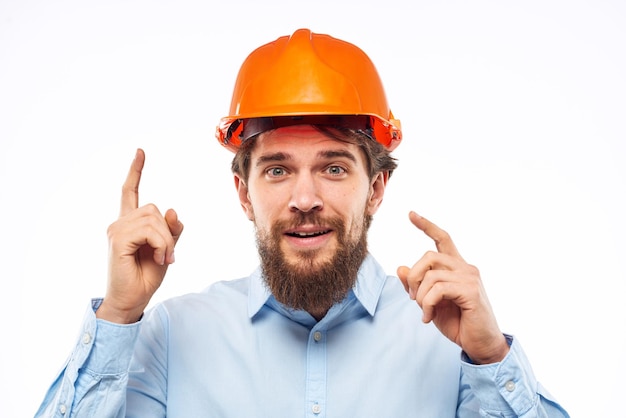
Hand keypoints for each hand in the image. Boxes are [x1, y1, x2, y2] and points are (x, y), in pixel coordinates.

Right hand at [97, 149, 183, 323]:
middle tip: (167, 255)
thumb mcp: (166, 250)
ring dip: (166, 241)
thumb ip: (170, 230)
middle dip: (168, 232)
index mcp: (130, 224)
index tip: (140, 152)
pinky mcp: (118, 238)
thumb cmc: (146, 276)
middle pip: (154, 209)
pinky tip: (158, 259)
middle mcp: (120, 222)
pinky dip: (161, 245)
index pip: (130, 192)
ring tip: (162, 258)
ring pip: (154, 219)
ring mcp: (117, 229)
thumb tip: (171, 210)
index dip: (136, 171)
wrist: (132, 300)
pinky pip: (150, 231)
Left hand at [397, 211, 507, 363]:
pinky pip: (438, 289)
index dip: (426, 225)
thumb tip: (400, 267)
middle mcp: (465, 268)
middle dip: (413, 276)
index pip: (442, 239)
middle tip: (413, 298)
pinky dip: (427, 304)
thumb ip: (416, 286)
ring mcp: (470, 278)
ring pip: (431, 273)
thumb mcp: (430, 303)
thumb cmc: (458, 323)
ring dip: (420, 295)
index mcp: (456, 268)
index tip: (411, 214)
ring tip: (423, 311)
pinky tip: (427, 317)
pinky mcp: (471, 291)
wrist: (480, 345)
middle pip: (429, 255)